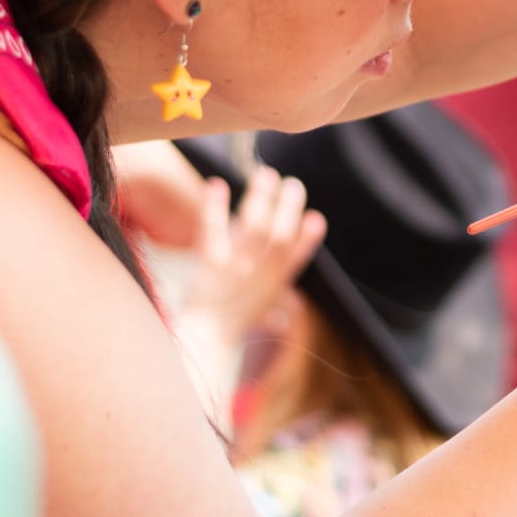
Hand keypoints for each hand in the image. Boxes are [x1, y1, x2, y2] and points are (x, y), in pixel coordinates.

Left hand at [181, 165, 325, 345]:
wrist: (200, 340)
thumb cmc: (229, 327)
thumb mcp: (260, 317)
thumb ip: (278, 308)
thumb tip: (289, 311)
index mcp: (274, 286)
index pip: (295, 258)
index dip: (307, 238)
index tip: (316, 218)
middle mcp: (258, 275)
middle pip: (278, 237)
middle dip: (288, 208)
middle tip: (293, 184)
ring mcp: (234, 269)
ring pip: (252, 228)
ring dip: (261, 199)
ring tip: (267, 175)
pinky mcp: (209, 264)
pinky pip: (213, 232)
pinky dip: (214, 207)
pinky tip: (217, 184)